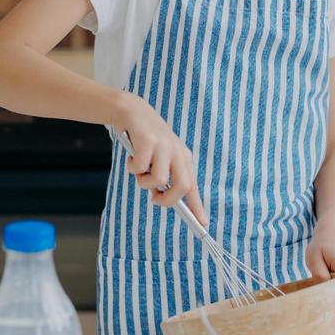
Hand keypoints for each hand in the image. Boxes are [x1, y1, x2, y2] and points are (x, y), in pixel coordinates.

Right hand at [115, 95, 207, 224]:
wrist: (133, 111)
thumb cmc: (146, 140)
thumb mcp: (159, 158)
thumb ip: (162, 177)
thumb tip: (159, 197)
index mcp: (183, 158)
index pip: (193, 186)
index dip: (197, 206)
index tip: (203, 223)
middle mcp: (177, 152)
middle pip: (183, 186)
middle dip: (168, 200)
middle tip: (154, 198)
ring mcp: (164, 146)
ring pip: (158, 180)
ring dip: (143, 182)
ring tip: (138, 170)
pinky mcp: (148, 141)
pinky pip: (140, 167)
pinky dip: (132, 167)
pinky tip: (131, 158)